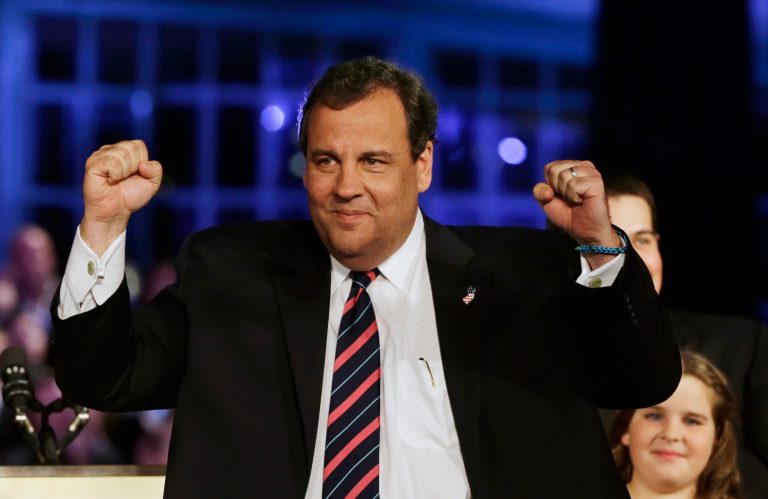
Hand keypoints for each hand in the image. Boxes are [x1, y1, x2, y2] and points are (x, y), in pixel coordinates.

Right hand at [80, 140, 162, 254]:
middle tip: (124, 179)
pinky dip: (115, 175)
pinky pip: (111, 163)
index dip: (141, 162)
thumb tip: (143, 164)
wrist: (115, 212)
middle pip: (131, 148)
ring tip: (116, 181)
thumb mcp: (151, 184)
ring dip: (124, 173)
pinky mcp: (92, 164)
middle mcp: (111, 150)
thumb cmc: (130, 196)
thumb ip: (156, 170)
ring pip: (122, 155)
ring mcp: (99, 155)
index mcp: (124, 150)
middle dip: (133, 168)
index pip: (138, 145)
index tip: (134, 175)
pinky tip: (109, 181)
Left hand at [533, 160, 620, 267]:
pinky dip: (573, 197)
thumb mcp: (547, 202)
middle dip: (556, 188)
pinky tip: (582, 201)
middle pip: (554, 169)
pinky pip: (573, 185)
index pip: (549, 167)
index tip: (561, 195)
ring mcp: (591, 172)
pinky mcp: (596, 181)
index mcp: (572, 166)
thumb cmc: (568, 215)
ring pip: (563, 176)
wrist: (585, 232)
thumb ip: (540, 191)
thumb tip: (548, 190)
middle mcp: (583, 166)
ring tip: (577, 200)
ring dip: (566, 194)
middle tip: (570, 198)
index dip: (550, 185)